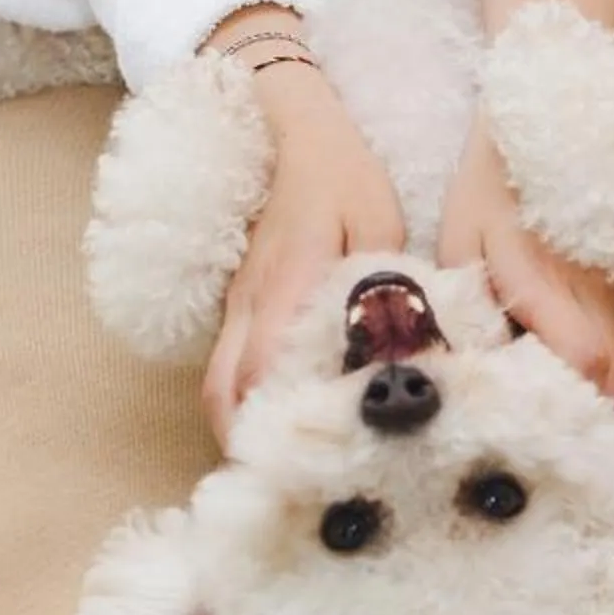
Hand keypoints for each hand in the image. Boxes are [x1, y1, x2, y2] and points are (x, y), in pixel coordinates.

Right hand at [204, 60, 404, 439]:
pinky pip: (227, 365)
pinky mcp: (239, 303)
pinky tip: (273, 422)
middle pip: (223, 393)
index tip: (300, 467)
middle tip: (281, 485)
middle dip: (244, 445)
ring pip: (218, 383)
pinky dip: (240, 401)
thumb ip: (381, 287)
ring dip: (237, 427)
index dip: (275, 423)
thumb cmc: (340, 175)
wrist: (291, 128)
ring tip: (276, 467)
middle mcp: (248, 305)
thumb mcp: (377, 223)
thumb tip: (395, 350)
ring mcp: (236, 304)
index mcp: (285, 285)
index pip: (263, 370)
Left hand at [438, 116, 613, 405]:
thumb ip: (471, 306)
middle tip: (560, 406)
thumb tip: (485, 365)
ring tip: (576, 379)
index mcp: (550, 282)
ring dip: (613, 379)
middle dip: (593, 402)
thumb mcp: (462, 240)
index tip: (550, 411)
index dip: (573, 399)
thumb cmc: (495, 185)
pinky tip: (600, 344)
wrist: (554, 117)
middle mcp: (604, 287)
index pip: (585, 361)